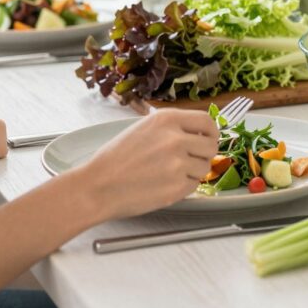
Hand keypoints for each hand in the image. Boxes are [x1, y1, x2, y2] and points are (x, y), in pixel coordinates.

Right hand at [82, 109, 218, 220]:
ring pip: (204, 167)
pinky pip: (194, 185)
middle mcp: (176, 138)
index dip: (211, 132)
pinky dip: (183, 187)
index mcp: (167, 119)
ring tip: (169, 174)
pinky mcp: (176, 187)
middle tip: (190, 160)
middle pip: (211, 146)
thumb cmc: (115, 158)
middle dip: (204, 154)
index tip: (208, 139)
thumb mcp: (144, 129)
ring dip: (193, 172)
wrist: (96, 187)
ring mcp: (178, 164)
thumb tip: (199, 133)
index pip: (207, 121)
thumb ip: (172, 128)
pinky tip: (163, 185)